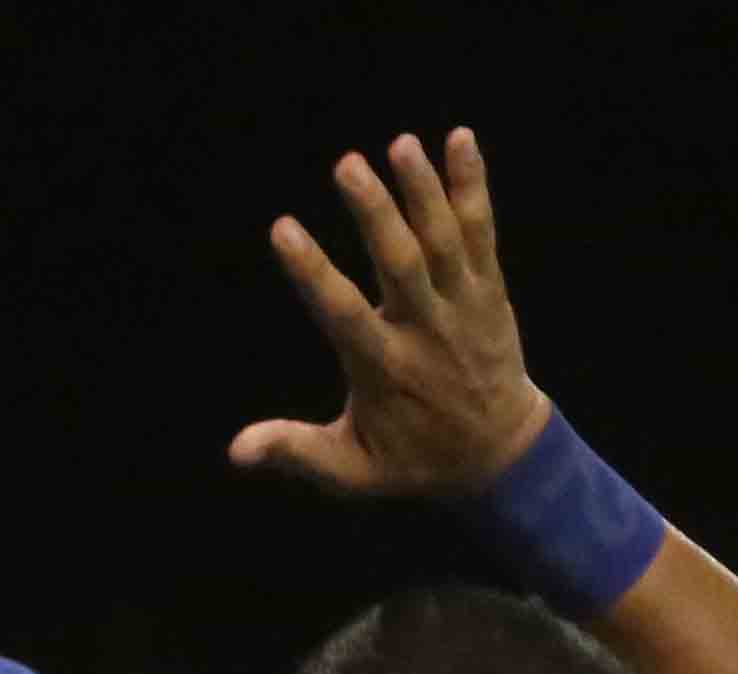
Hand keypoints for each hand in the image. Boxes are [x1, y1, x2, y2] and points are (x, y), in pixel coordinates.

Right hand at [228, 130, 552, 498]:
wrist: (501, 456)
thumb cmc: (414, 459)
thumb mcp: (352, 470)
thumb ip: (296, 453)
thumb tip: (236, 452)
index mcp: (385, 369)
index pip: (344, 314)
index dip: (314, 272)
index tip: (282, 229)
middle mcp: (427, 331)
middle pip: (401, 265)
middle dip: (377, 215)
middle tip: (347, 165)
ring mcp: (463, 306)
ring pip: (444, 242)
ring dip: (424, 191)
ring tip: (402, 144)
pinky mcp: (489, 290)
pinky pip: (481, 233)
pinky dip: (472, 187)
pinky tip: (461, 138)